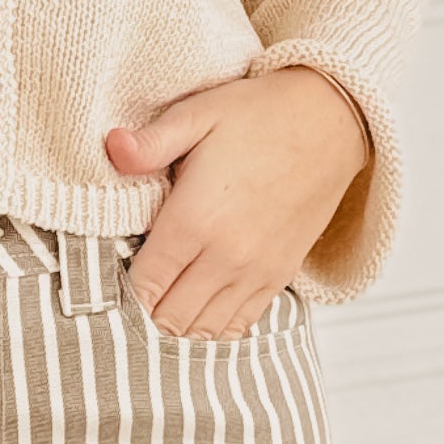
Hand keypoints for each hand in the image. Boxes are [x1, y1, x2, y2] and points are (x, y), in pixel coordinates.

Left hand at [102, 67, 370, 337]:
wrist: (332, 121)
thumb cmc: (262, 115)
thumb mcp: (200, 114)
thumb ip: (151, 141)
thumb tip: (112, 147)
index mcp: (196, 220)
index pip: (144, 285)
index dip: (122, 284)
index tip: (119, 265)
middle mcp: (226, 257)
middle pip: (169, 317)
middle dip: (146, 307)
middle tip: (140, 280)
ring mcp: (256, 272)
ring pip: (202, 329)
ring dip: (178, 320)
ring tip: (168, 293)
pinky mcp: (279, 276)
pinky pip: (240, 325)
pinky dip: (215, 323)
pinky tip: (201, 302)